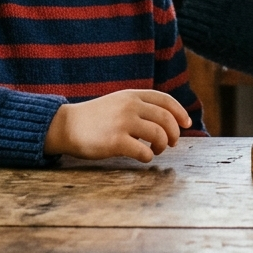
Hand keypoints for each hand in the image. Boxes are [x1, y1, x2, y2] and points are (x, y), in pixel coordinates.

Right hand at [43, 90, 191, 161]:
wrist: (66, 126)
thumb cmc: (94, 118)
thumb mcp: (118, 102)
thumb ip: (139, 106)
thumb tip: (167, 122)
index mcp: (132, 95)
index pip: (165, 100)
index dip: (180, 112)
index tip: (186, 124)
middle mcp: (130, 106)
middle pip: (166, 119)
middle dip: (174, 133)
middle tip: (172, 143)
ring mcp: (123, 123)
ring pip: (159, 135)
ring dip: (163, 145)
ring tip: (156, 150)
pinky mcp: (116, 142)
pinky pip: (144, 152)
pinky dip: (149, 157)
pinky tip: (143, 157)